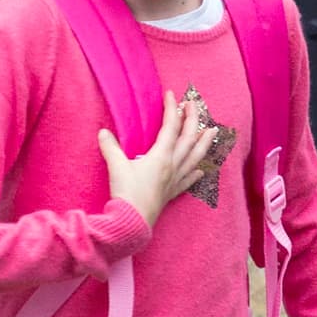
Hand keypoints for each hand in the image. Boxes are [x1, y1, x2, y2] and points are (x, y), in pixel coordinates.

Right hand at [99, 90, 215, 227]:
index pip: (170, 127)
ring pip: (195, 157)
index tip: (172, 95)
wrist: (133, 222)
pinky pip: (189, 180)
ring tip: (213, 131)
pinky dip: (197, 173)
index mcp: (161, 156)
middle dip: (192, 119)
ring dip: (205, 143)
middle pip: (188, 138)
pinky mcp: (172, 193)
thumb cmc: (126, 193)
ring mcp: (175, 180)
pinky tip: (203, 170)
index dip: (172, 109)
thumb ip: (110, 147)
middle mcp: (173, 166)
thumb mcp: (115, 166)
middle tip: (194, 105)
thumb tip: (103, 133)